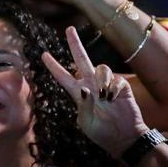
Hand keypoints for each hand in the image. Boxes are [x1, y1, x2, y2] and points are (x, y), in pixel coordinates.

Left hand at [42, 26, 146, 157]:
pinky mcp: (121, 86)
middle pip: (81, 59)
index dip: (53, 66)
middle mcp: (90, 85)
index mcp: (78, 93)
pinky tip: (115, 99)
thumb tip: (85, 90)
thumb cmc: (101, 133)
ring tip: (105, 97)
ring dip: (102, 80)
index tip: (43, 54)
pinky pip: (116, 79)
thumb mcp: (86, 122)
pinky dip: (115, 89)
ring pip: (101, 67)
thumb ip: (84, 105)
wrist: (124, 137)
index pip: (63, 76)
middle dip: (75, 44)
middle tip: (69, 29)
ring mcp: (105, 84)